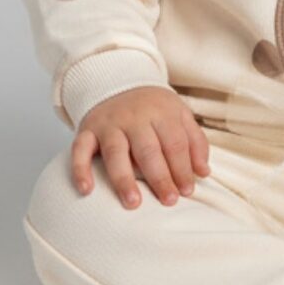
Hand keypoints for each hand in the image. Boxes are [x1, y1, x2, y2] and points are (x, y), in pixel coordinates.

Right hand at [70, 87, 212, 209]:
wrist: (116, 81)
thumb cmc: (152, 108)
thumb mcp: (178, 115)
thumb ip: (195, 141)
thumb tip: (203, 172)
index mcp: (161, 112)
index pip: (174, 143)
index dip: (182, 168)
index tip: (187, 191)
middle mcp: (134, 117)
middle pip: (148, 150)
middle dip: (160, 177)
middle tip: (169, 201)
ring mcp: (109, 123)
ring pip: (116, 152)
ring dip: (124, 179)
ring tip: (134, 203)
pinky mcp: (87, 129)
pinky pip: (80, 149)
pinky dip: (80, 169)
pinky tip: (86, 190)